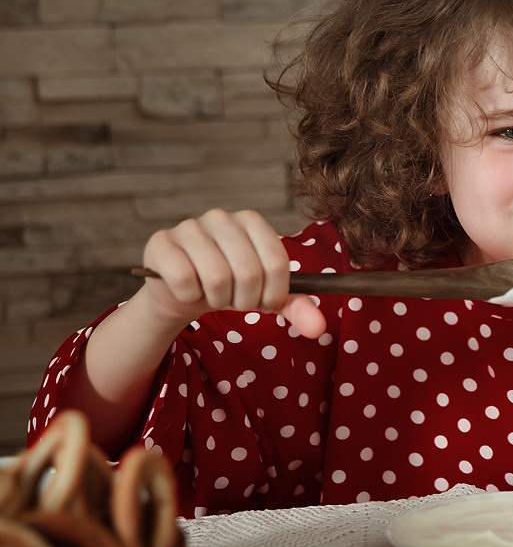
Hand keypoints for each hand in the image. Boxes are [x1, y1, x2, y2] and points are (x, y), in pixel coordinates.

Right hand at [140, 209, 325, 338]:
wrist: (186, 292)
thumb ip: (297, 308)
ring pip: (217, 277)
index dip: (272, 294)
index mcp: (253, 221)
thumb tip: (318, 328)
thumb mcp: (267, 296)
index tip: (262, 301)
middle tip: (234, 300)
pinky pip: (184, 280)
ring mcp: (189, 227)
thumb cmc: (232, 287)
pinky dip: (190, 297)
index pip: (277, 264)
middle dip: (244, 300)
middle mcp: (222, 217)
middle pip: (249, 272)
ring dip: (218, 299)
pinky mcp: (161, 242)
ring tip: (213, 294)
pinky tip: (188, 289)